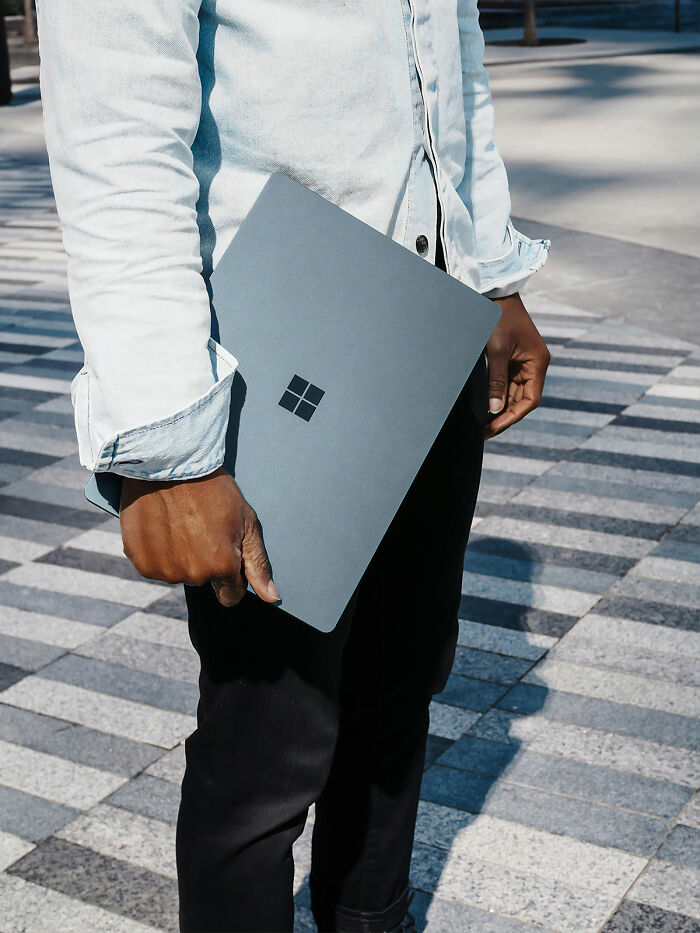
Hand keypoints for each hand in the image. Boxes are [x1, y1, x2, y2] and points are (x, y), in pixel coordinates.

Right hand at [119, 467, 279, 607]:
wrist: (169, 463)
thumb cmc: (213, 489)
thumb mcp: (246, 522)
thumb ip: (258, 565)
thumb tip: (272, 599)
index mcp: (221, 566)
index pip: (231, 596)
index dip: (231, 576)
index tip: (226, 550)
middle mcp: (192, 574)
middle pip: (203, 581)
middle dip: (205, 561)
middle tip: (201, 526)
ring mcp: (163, 569)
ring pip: (177, 574)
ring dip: (180, 557)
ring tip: (180, 523)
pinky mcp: (139, 560)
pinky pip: (154, 566)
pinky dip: (158, 551)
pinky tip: (162, 525)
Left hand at [484, 292, 549, 439]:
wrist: (493, 293)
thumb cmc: (498, 318)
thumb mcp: (496, 351)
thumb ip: (497, 382)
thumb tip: (494, 410)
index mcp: (537, 363)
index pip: (530, 400)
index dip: (512, 417)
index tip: (494, 427)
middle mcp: (534, 364)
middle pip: (522, 400)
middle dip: (504, 416)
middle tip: (483, 432)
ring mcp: (523, 362)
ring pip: (514, 394)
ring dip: (499, 408)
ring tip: (482, 424)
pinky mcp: (511, 359)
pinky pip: (506, 383)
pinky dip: (496, 396)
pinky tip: (484, 406)